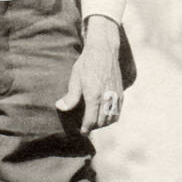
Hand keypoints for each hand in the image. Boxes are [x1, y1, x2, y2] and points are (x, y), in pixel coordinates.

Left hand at [55, 16, 123, 133]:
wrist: (103, 50)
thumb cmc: (87, 63)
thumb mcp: (75, 78)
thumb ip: (70, 96)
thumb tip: (60, 107)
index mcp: (94, 96)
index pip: (91, 120)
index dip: (86, 128)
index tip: (82, 131)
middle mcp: (107, 97)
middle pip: (102, 122)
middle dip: (94, 127)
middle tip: (86, 127)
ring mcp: (116, 95)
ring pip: (112, 119)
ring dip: (104, 123)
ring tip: (95, 122)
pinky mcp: (121, 92)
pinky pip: (119, 111)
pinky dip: (112, 117)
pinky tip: (105, 115)